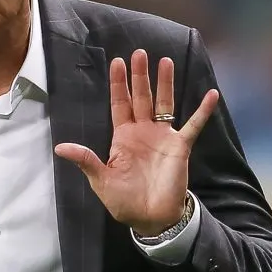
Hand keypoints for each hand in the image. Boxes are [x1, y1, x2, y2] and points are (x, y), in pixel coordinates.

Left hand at [55, 49, 217, 236]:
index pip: (119, 103)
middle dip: (140, 75)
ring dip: (165, 83)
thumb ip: (85, 160)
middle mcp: (143, 131)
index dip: (118, 83)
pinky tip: (212, 95)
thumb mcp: (101, 180)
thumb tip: (59, 148)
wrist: (151, 217)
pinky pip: (193, 125)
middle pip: (141, 97)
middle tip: (139, 53)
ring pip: (164, 103)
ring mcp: (163, 137)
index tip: (117, 62)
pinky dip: (202, 111)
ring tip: (166, 61)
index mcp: (123, 136)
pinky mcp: (180, 146)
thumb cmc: (124, 200)